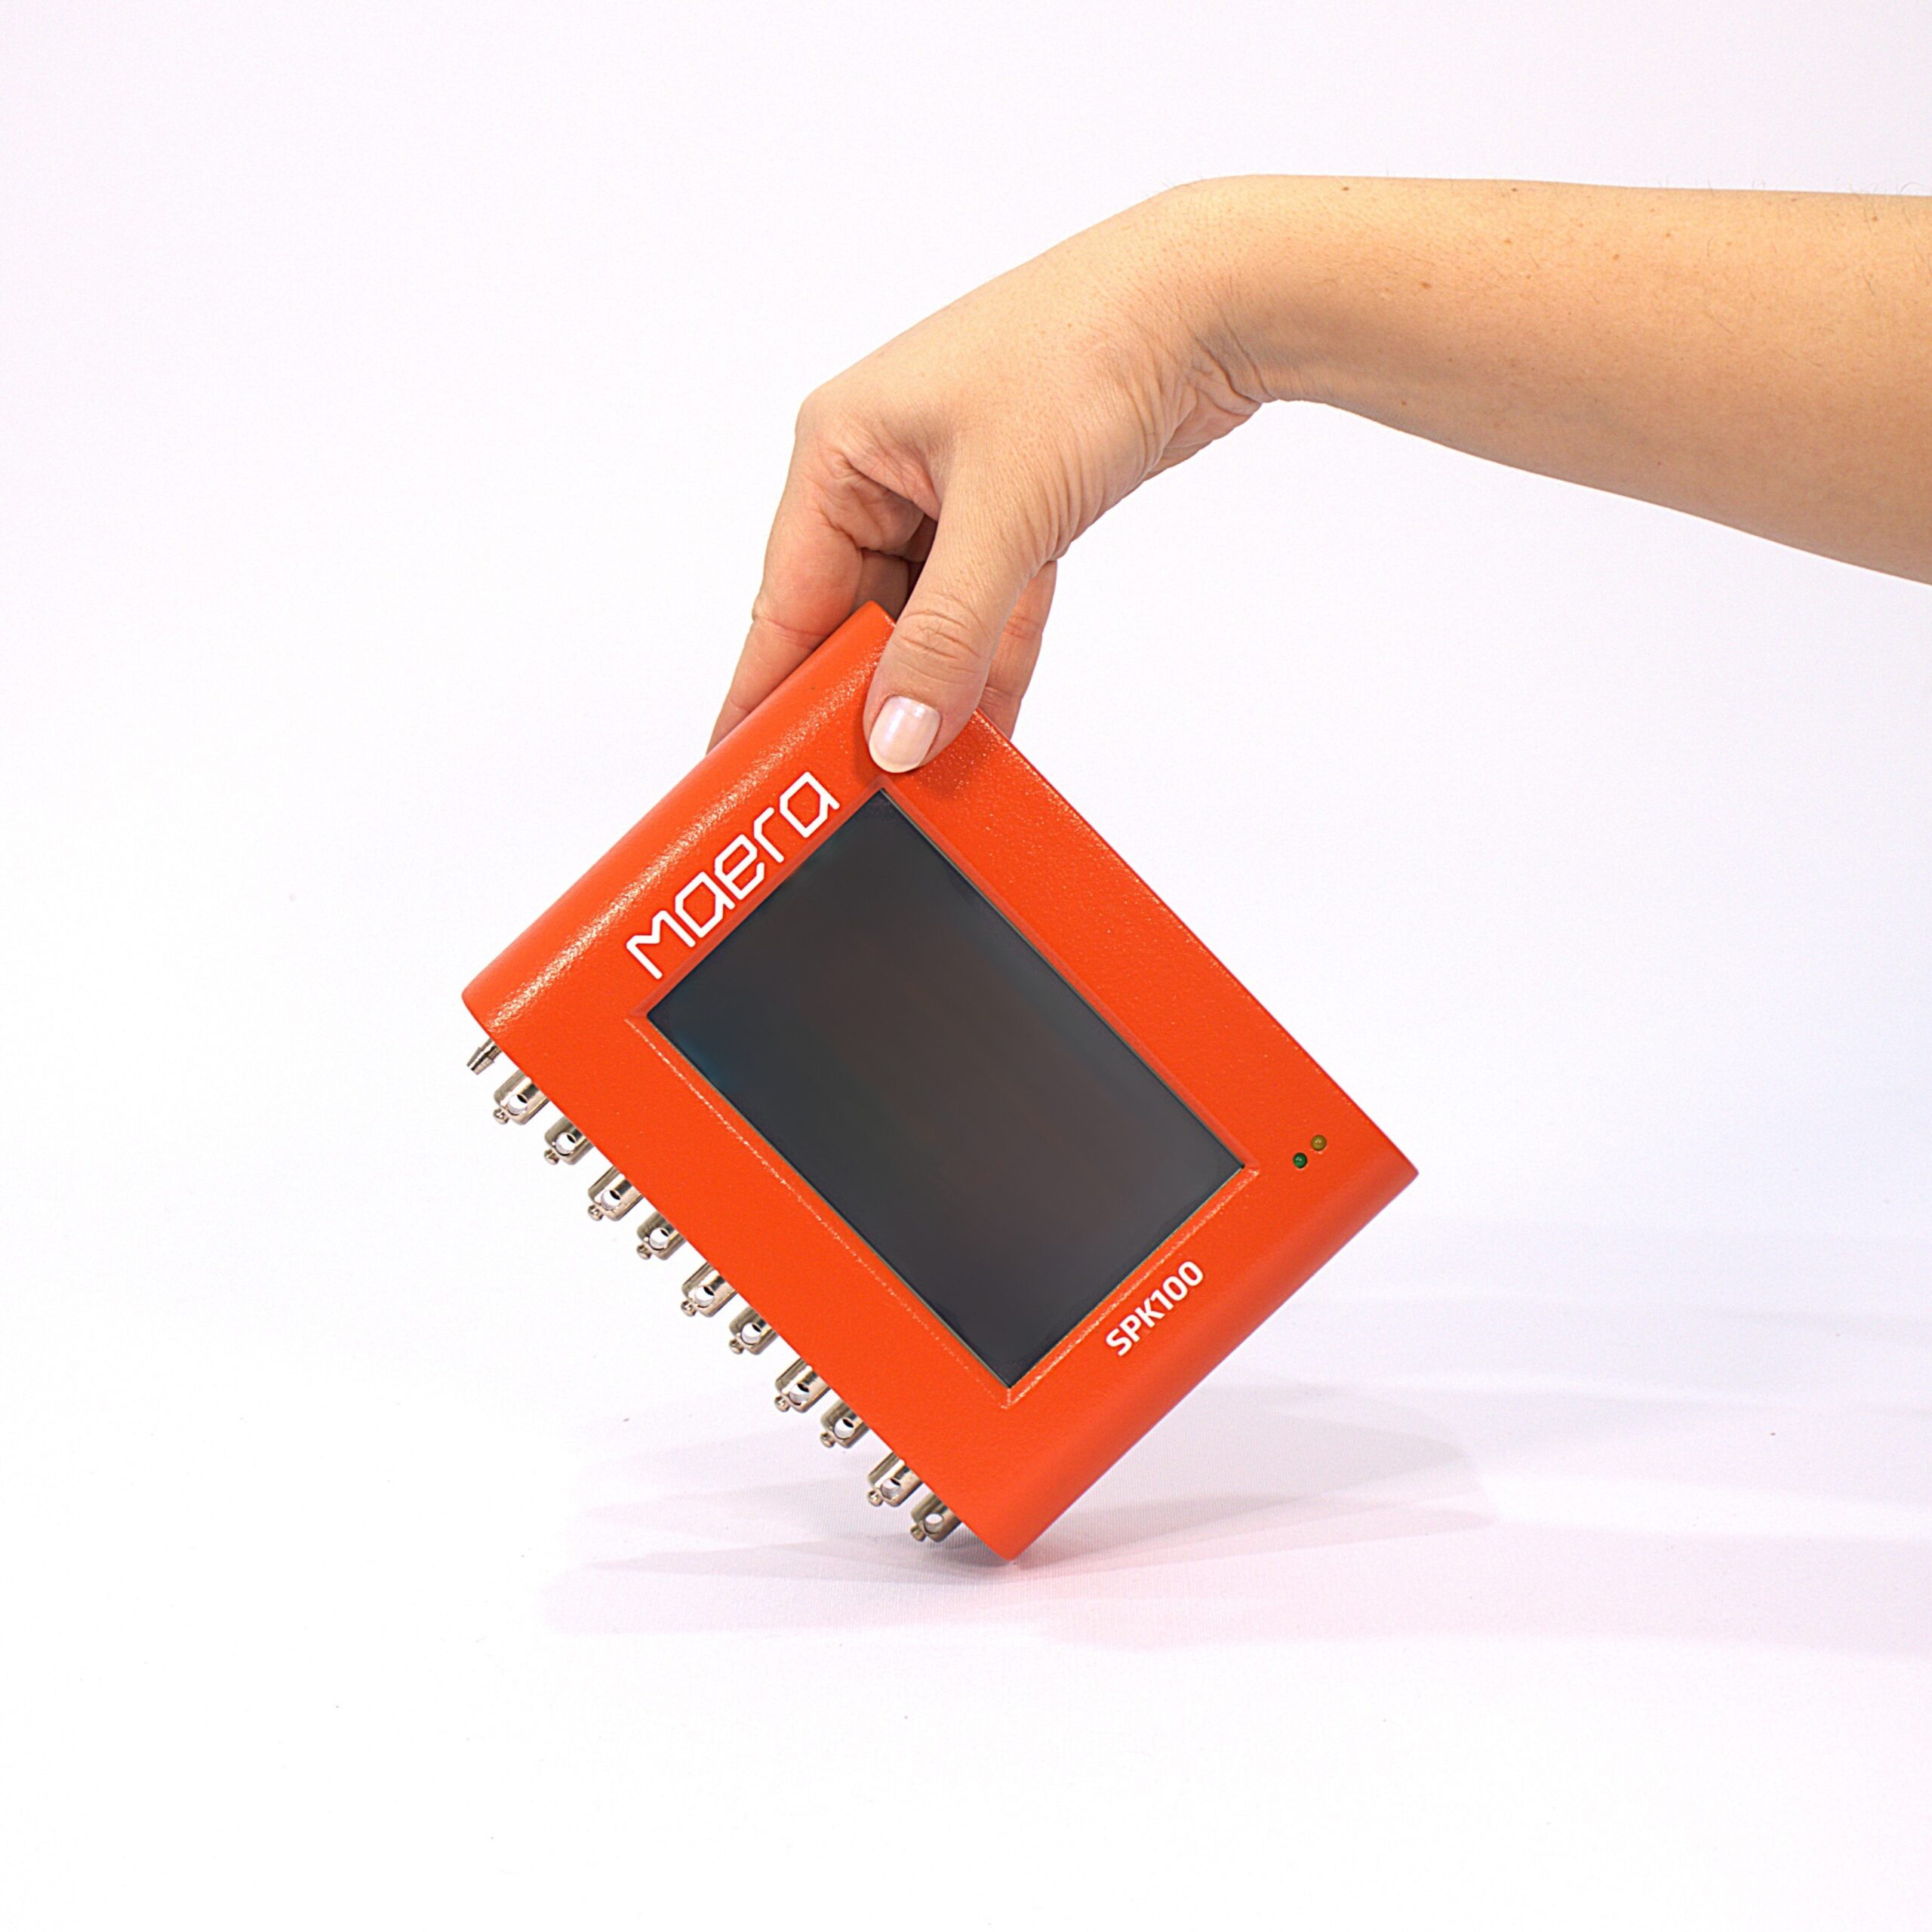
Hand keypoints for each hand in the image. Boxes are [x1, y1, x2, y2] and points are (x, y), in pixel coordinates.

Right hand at [710, 188, 1263, 770]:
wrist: (1211, 301)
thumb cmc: (1087, 352)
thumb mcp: (1001, 514)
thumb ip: (945, 637)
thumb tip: (895, 734)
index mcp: (840, 447)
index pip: (786, 601)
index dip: (768, 694)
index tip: (749, 770)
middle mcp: (882, 468)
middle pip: (852, 620)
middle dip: (866, 703)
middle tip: (862, 792)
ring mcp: (950, 491)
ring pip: (923, 623)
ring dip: (934, 693)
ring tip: (930, 780)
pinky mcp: (1014, 511)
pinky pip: (984, 612)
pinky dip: (990, 666)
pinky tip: (988, 735)